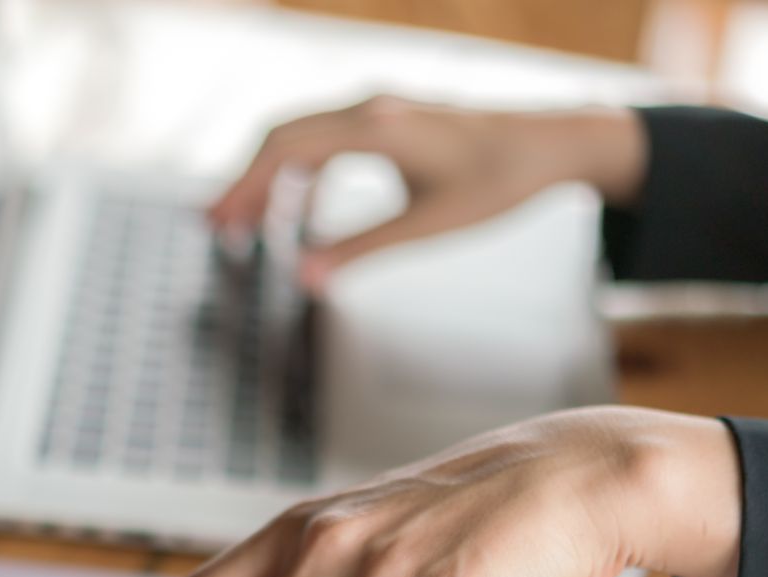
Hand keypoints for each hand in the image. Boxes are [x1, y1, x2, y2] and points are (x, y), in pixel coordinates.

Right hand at [209, 97, 646, 288]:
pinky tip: (300, 211)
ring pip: (300, 136)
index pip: (285, 150)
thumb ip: (362, 249)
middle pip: (281, 137)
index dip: (243, 187)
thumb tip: (304, 278)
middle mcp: (370, 108)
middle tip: (218, 229)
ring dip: (269, 178)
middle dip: (244, 184)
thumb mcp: (429, 225)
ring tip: (248, 224)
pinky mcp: (387, 117)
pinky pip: (324, 139)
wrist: (551, 144)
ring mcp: (378, 108)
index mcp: (376, 128)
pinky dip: (300, 173)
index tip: (216, 222)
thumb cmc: (499, 182)